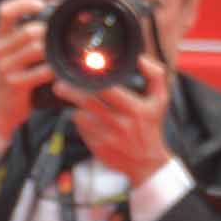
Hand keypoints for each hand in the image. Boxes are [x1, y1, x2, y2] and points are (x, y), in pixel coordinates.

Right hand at [0, 0, 55, 138]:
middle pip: (29, 30)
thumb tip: (50, 3)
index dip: (24, 3)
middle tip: (64, 36)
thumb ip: (24, 33)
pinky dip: (56, 69)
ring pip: (37, 48)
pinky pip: (42, 71)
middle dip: (50, 31)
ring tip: (65, 53)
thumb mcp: (10, 53)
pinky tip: (61, 71)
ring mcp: (6, 68)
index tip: (41, 4)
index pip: (5, 11)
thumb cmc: (9, 77)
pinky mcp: (16, 84)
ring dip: (55, 50)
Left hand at [57, 55, 173, 186]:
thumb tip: (140, 58)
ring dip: (74, 105)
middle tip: (59, 84)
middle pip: (88, 101)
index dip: (92, 79)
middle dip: (70, 91)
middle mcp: (121, 124)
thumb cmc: (150, 126)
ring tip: (69, 97)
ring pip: (80, 115)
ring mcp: (108, 137)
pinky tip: (83, 115)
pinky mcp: (97, 147)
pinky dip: (79, 119)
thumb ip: (155, 75)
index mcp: (137, 109)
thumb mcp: (160, 100)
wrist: (146, 163)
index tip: (82, 70)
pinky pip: (81, 128)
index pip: (109, 90)